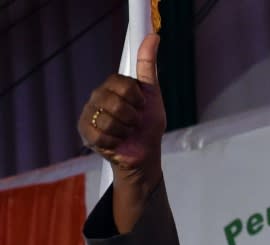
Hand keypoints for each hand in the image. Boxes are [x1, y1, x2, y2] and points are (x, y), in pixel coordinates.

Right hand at [78, 34, 164, 181]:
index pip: (121, 82)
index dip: (136, 97)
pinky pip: (100, 134)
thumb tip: (153, 37)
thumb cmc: (148, 124)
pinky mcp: (86, 133)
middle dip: (132, 117)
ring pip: (107, 119)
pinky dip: (115, 140)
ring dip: (125, 130)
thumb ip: (148, 67)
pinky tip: (117, 141)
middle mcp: (97, 96)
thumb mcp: (152, 94)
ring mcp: (89, 114)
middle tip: (134, 122)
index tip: (142, 105)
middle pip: (114, 101)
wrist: (145, 153)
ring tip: (126, 132)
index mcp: (112, 86)